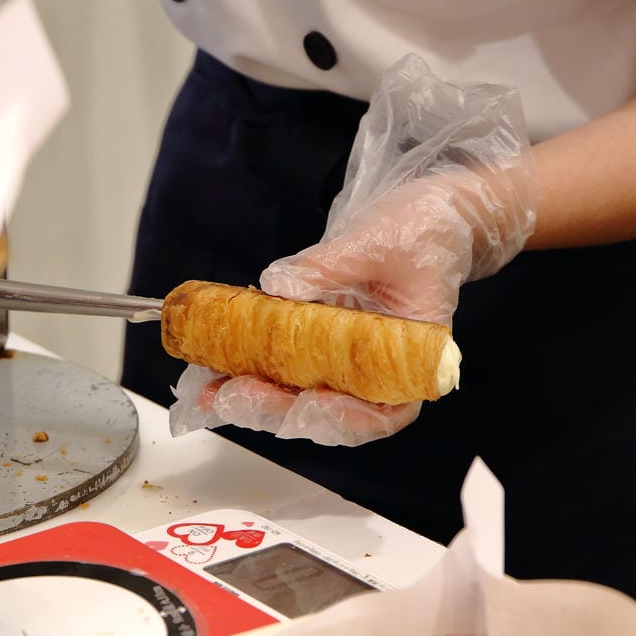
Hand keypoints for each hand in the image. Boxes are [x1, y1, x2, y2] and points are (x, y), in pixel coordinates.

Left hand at [167, 54, 536, 446]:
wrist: (427, 217)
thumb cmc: (423, 230)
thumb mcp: (378, 241)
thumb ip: (329, 266)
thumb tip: (279, 285)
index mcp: (414, 359)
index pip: (386, 412)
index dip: (348, 418)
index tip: (311, 402)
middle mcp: (379, 372)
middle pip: (333, 414)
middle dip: (279, 411)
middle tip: (232, 396)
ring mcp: (347, 362)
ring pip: (302, 399)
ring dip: (255, 399)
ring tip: (208, 391)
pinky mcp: (320, 346)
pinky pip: (285, 369)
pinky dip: (249, 372)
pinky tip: (212, 371)